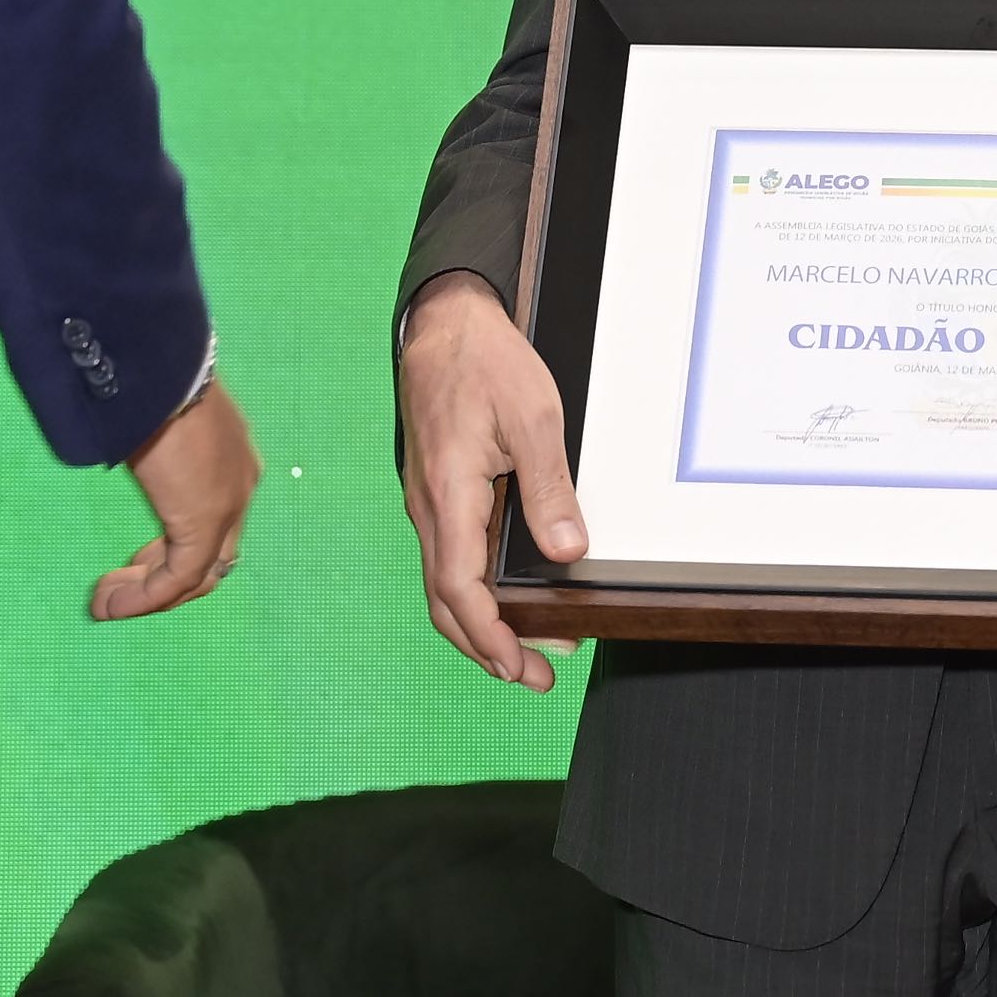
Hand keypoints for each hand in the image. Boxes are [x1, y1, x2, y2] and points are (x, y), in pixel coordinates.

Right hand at [88, 377, 260, 622]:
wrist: (159, 371)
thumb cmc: (150, 388)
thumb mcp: (161, 427)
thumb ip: (160, 456)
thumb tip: (136, 461)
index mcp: (233, 462)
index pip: (217, 526)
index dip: (174, 551)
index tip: (135, 562)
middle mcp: (241, 487)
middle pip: (215, 558)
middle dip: (164, 579)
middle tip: (120, 588)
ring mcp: (228, 506)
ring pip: (200, 574)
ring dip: (151, 596)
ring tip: (107, 603)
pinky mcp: (205, 521)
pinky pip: (178, 577)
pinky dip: (144, 598)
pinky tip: (111, 603)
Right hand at [397, 272, 585, 692]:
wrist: (444, 321)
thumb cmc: (483, 360)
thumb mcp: (533, 418)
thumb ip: (548, 488)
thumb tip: (567, 551)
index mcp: (449, 493)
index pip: (460, 588)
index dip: (490, 636)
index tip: (521, 666)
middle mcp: (430, 506)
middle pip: (446, 600)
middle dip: (487, 647)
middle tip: (534, 675)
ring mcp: (430, 500)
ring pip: (445, 580)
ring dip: (480, 622)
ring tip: (526, 647)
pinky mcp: (438, 490)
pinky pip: (449, 554)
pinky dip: (474, 589)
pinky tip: (504, 592)